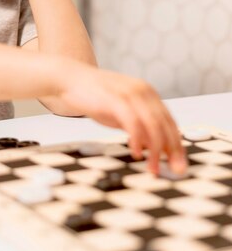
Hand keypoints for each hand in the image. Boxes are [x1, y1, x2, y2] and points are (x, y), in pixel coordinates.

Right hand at [57, 66, 186, 174]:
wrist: (70, 79)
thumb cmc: (95, 97)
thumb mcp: (122, 112)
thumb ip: (138, 126)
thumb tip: (154, 148)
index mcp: (148, 93)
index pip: (170, 121)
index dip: (177, 144)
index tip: (179, 162)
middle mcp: (143, 91)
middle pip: (166, 124)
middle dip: (173, 150)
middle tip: (175, 170)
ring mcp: (130, 94)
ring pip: (153, 125)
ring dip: (156, 150)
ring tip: (152, 168)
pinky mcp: (116, 99)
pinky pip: (133, 123)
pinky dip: (138, 140)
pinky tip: (136, 153)